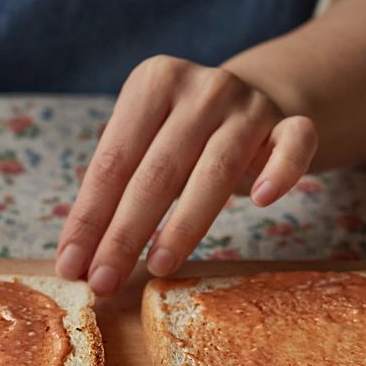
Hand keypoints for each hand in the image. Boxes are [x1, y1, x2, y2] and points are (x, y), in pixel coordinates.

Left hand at [55, 56, 317, 293]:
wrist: (253, 100)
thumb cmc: (181, 136)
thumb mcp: (143, 144)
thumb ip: (114, 188)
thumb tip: (77, 257)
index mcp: (152, 84)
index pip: (112, 162)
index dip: (89, 218)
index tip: (71, 266)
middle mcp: (200, 88)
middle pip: (156, 173)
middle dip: (123, 234)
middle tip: (103, 281)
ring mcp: (248, 104)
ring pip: (215, 171)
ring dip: (183, 225)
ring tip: (157, 267)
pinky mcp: (291, 122)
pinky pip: (294, 144)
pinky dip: (282, 170)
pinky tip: (263, 201)